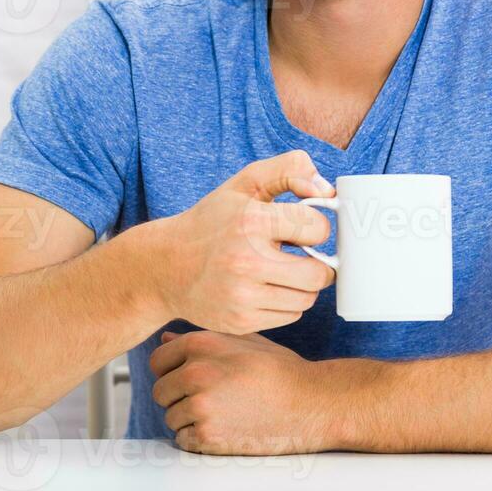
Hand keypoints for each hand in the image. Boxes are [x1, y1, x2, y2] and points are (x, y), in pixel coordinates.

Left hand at [149, 329, 341, 453]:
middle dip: (179, 397)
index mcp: (202, 344)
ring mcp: (200, 405)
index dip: (172, 371)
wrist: (310, 403)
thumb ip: (204, 340)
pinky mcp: (207, 436)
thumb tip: (166, 340)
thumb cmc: (281, 371)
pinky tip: (226, 428)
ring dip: (190, 420)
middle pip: (161, 392)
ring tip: (225, 413)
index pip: (158, 360)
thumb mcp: (244, 343)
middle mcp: (196, 372)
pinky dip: (199, 440)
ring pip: (171, 418)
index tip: (190, 379)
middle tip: (212, 399)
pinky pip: (183, 440)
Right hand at [151, 150, 335, 334]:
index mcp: (250, 222)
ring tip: (284, 271)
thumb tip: (327, 190)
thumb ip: (290, 169)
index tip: (304, 229)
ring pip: (307, 299)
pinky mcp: (240, 321)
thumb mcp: (245, 183)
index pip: (318, 229)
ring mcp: (242, 296)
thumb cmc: (212, 221)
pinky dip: (287, 303)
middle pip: (319, 275)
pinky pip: (290, 316)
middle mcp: (246, 261)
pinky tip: (268, 288)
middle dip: (319, 264)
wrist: (165, 266)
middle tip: (305, 256)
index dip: (316, 228)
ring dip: (303, 285)